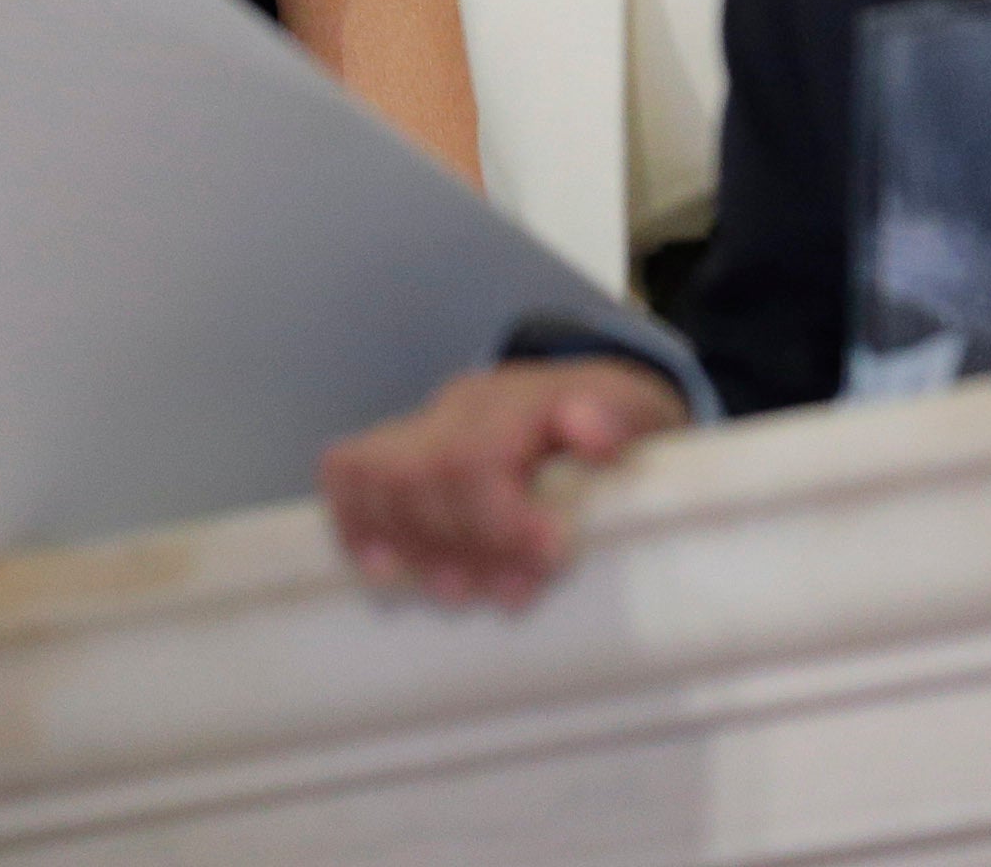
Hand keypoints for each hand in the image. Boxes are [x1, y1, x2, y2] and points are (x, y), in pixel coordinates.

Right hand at [316, 359, 686, 607]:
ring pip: (377, 475)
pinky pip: (348, 470)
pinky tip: (381, 567)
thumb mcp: (643, 414)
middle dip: (461, 543)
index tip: (545, 560)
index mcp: (519, 398)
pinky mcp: (402, 445)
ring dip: (410, 543)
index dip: (498, 518)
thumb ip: (618, 419)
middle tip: (509, 593)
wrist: (595, 398)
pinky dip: (355, 519)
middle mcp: (461, 405)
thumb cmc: (621, 423)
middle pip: (422, 473)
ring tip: (456, 587)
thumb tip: (594, 435)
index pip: (474, 455)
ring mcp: (424, 423)